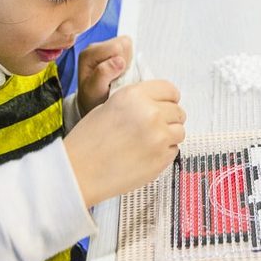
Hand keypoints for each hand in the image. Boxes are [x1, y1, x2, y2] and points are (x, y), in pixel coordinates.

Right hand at [64, 80, 185, 206]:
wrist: (80, 171)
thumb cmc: (88, 140)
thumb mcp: (109, 106)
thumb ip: (136, 102)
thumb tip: (157, 104)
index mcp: (135, 95)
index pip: (170, 89)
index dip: (168, 98)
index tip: (164, 105)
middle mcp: (151, 113)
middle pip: (178, 111)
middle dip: (168, 118)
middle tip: (152, 128)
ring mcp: (159, 137)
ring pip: (179, 131)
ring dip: (168, 136)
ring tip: (148, 142)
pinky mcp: (162, 159)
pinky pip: (174, 150)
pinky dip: (164, 152)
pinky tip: (144, 155)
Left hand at [76, 35, 132, 114]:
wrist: (92, 103)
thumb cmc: (92, 98)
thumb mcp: (95, 90)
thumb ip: (103, 74)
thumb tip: (119, 60)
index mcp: (89, 53)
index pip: (117, 47)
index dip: (122, 62)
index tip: (116, 77)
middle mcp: (95, 47)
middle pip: (124, 43)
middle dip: (126, 61)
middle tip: (117, 77)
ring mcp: (104, 47)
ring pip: (128, 45)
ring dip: (127, 62)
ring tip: (117, 76)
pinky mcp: (111, 50)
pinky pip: (129, 50)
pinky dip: (128, 62)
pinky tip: (119, 73)